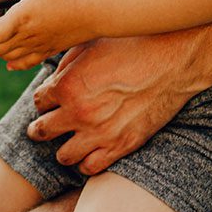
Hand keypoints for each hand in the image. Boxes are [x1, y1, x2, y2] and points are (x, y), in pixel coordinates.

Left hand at [26, 31, 211, 175]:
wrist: (172, 61)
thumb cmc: (133, 45)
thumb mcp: (92, 44)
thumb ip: (67, 63)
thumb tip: (54, 78)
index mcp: (67, 85)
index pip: (39, 101)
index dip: (45, 100)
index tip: (52, 100)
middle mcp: (78, 112)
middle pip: (42, 131)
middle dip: (41, 127)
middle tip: (46, 126)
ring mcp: (99, 133)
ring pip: (63, 156)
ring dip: (63, 147)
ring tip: (70, 140)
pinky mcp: (121, 146)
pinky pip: (90, 167)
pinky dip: (86, 161)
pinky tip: (91, 151)